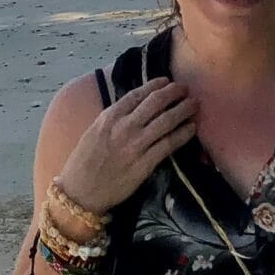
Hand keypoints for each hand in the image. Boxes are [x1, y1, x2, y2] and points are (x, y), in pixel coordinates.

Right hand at [55, 78, 195, 215]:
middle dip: (173, 93)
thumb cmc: (83, 163)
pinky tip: (191, 128)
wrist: (80, 193)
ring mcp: (135, 146)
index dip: (155, 85)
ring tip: (194, 104)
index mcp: (109, 117)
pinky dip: (182, 134)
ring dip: (183, 110)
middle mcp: (124, 127)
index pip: (137, 94)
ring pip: (165, 121)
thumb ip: (113, 119)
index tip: (167, 81)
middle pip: (155, 103)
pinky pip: (168, 145)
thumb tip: (134, 108)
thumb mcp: (93, 132)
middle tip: (186, 89)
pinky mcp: (144, 165)